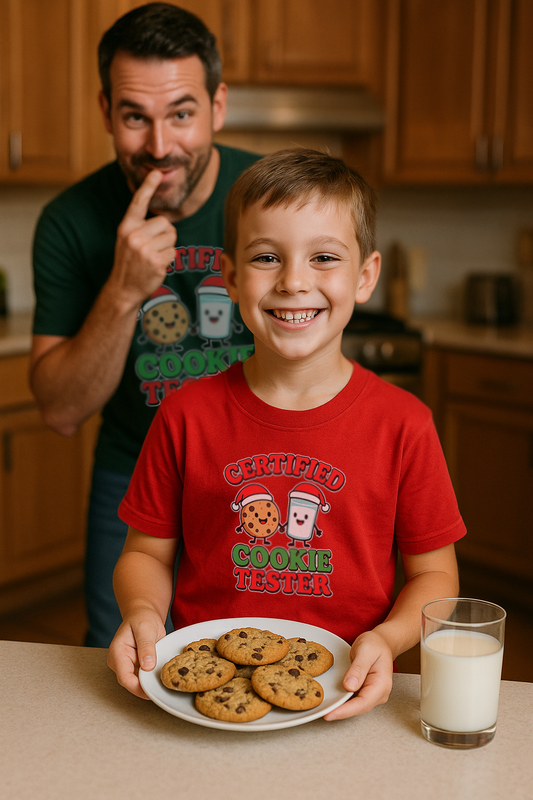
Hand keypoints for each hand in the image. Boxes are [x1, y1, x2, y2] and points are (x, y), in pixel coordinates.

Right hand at [107, 609, 166, 698]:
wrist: (143, 615)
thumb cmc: (142, 618)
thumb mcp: (146, 628)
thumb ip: (146, 647)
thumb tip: (147, 666)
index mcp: (117, 653)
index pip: (124, 677)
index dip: (138, 687)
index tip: (152, 689)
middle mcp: (119, 662)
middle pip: (131, 683)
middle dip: (146, 687)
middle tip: (164, 686)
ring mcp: (127, 666)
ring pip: (138, 683)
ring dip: (150, 683)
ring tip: (165, 681)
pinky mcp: (135, 667)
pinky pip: (143, 677)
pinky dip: (152, 678)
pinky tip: (163, 677)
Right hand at [109, 169, 177, 309]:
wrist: (124, 289)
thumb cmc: (130, 263)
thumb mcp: (128, 240)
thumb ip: (141, 227)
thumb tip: (164, 221)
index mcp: (126, 226)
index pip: (138, 202)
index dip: (148, 186)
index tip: (156, 172)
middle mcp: (133, 235)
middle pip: (165, 223)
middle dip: (165, 235)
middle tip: (153, 248)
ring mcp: (144, 248)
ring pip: (172, 237)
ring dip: (168, 248)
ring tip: (153, 257)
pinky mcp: (155, 261)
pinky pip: (173, 252)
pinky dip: (169, 260)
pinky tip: (157, 266)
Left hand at [324, 630, 393, 720]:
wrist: (380, 642)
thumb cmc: (375, 644)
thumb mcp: (366, 650)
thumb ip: (358, 668)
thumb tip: (350, 686)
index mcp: (381, 684)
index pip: (363, 703)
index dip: (346, 711)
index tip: (330, 714)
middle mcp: (378, 693)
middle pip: (358, 707)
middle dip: (341, 712)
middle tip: (322, 713)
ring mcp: (372, 694)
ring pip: (355, 706)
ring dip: (340, 709)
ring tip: (324, 710)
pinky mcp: (365, 692)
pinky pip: (353, 700)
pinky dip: (342, 702)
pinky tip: (331, 702)